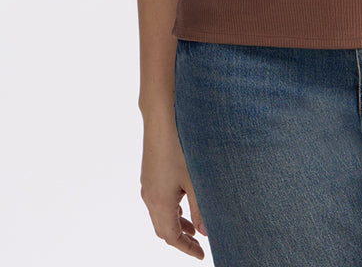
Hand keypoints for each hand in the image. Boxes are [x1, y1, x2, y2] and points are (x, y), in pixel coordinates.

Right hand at [140, 115, 206, 258]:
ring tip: (195, 228)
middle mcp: (149, 196)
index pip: (170, 237)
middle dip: (181, 239)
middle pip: (163, 229)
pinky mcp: (150, 174)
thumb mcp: (196, 179)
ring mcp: (148, 185)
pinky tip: (185, 202)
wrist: (162, 116)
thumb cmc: (181, 145)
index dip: (186, 248)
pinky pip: (158, 201)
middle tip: (199, 245)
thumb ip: (201, 208)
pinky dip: (172, 210)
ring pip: (160, 215)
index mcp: (159, 202)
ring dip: (176, 224)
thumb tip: (205, 232)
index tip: (201, 254)